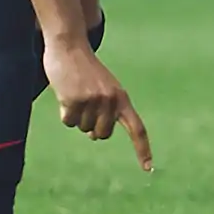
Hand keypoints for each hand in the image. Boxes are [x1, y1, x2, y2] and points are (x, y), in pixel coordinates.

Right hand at [42, 38, 153, 167]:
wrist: (69, 45)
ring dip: (77, 115)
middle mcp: (111, 100)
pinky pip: (68, 121)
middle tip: (86, 105)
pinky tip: (66, 93)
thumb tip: (95, 136)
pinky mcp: (74, 100)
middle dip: (92, 127)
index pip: (137, 128)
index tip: (148, 167)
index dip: (143, 148)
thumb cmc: (86, 70)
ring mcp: (93, 101)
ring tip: (77, 93)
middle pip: (101, 135)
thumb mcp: (103, 88)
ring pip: (83, 128)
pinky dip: (65, 112)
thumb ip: (106, 111)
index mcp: (122, 97)